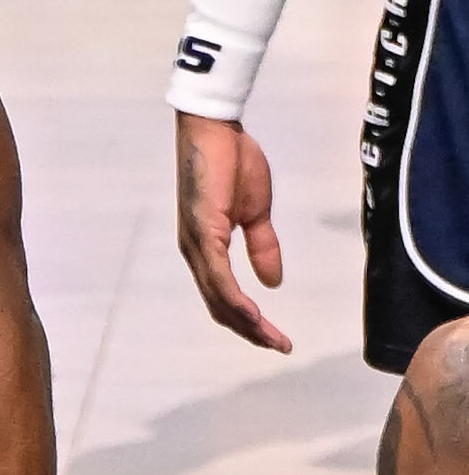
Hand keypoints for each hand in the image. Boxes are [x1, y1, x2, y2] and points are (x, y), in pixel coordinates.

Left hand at [175, 112, 291, 353]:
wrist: (216, 129)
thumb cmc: (231, 163)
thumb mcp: (255, 212)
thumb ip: (262, 246)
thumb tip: (272, 282)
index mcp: (206, 248)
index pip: (225, 297)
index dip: (249, 321)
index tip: (277, 338)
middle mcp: (195, 251)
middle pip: (220, 305)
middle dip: (250, 330)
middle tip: (279, 346)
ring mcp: (196, 242)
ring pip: (219, 297)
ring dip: (246, 322)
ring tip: (272, 339)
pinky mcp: (202, 231)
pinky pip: (218, 275)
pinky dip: (235, 298)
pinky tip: (254, 314)